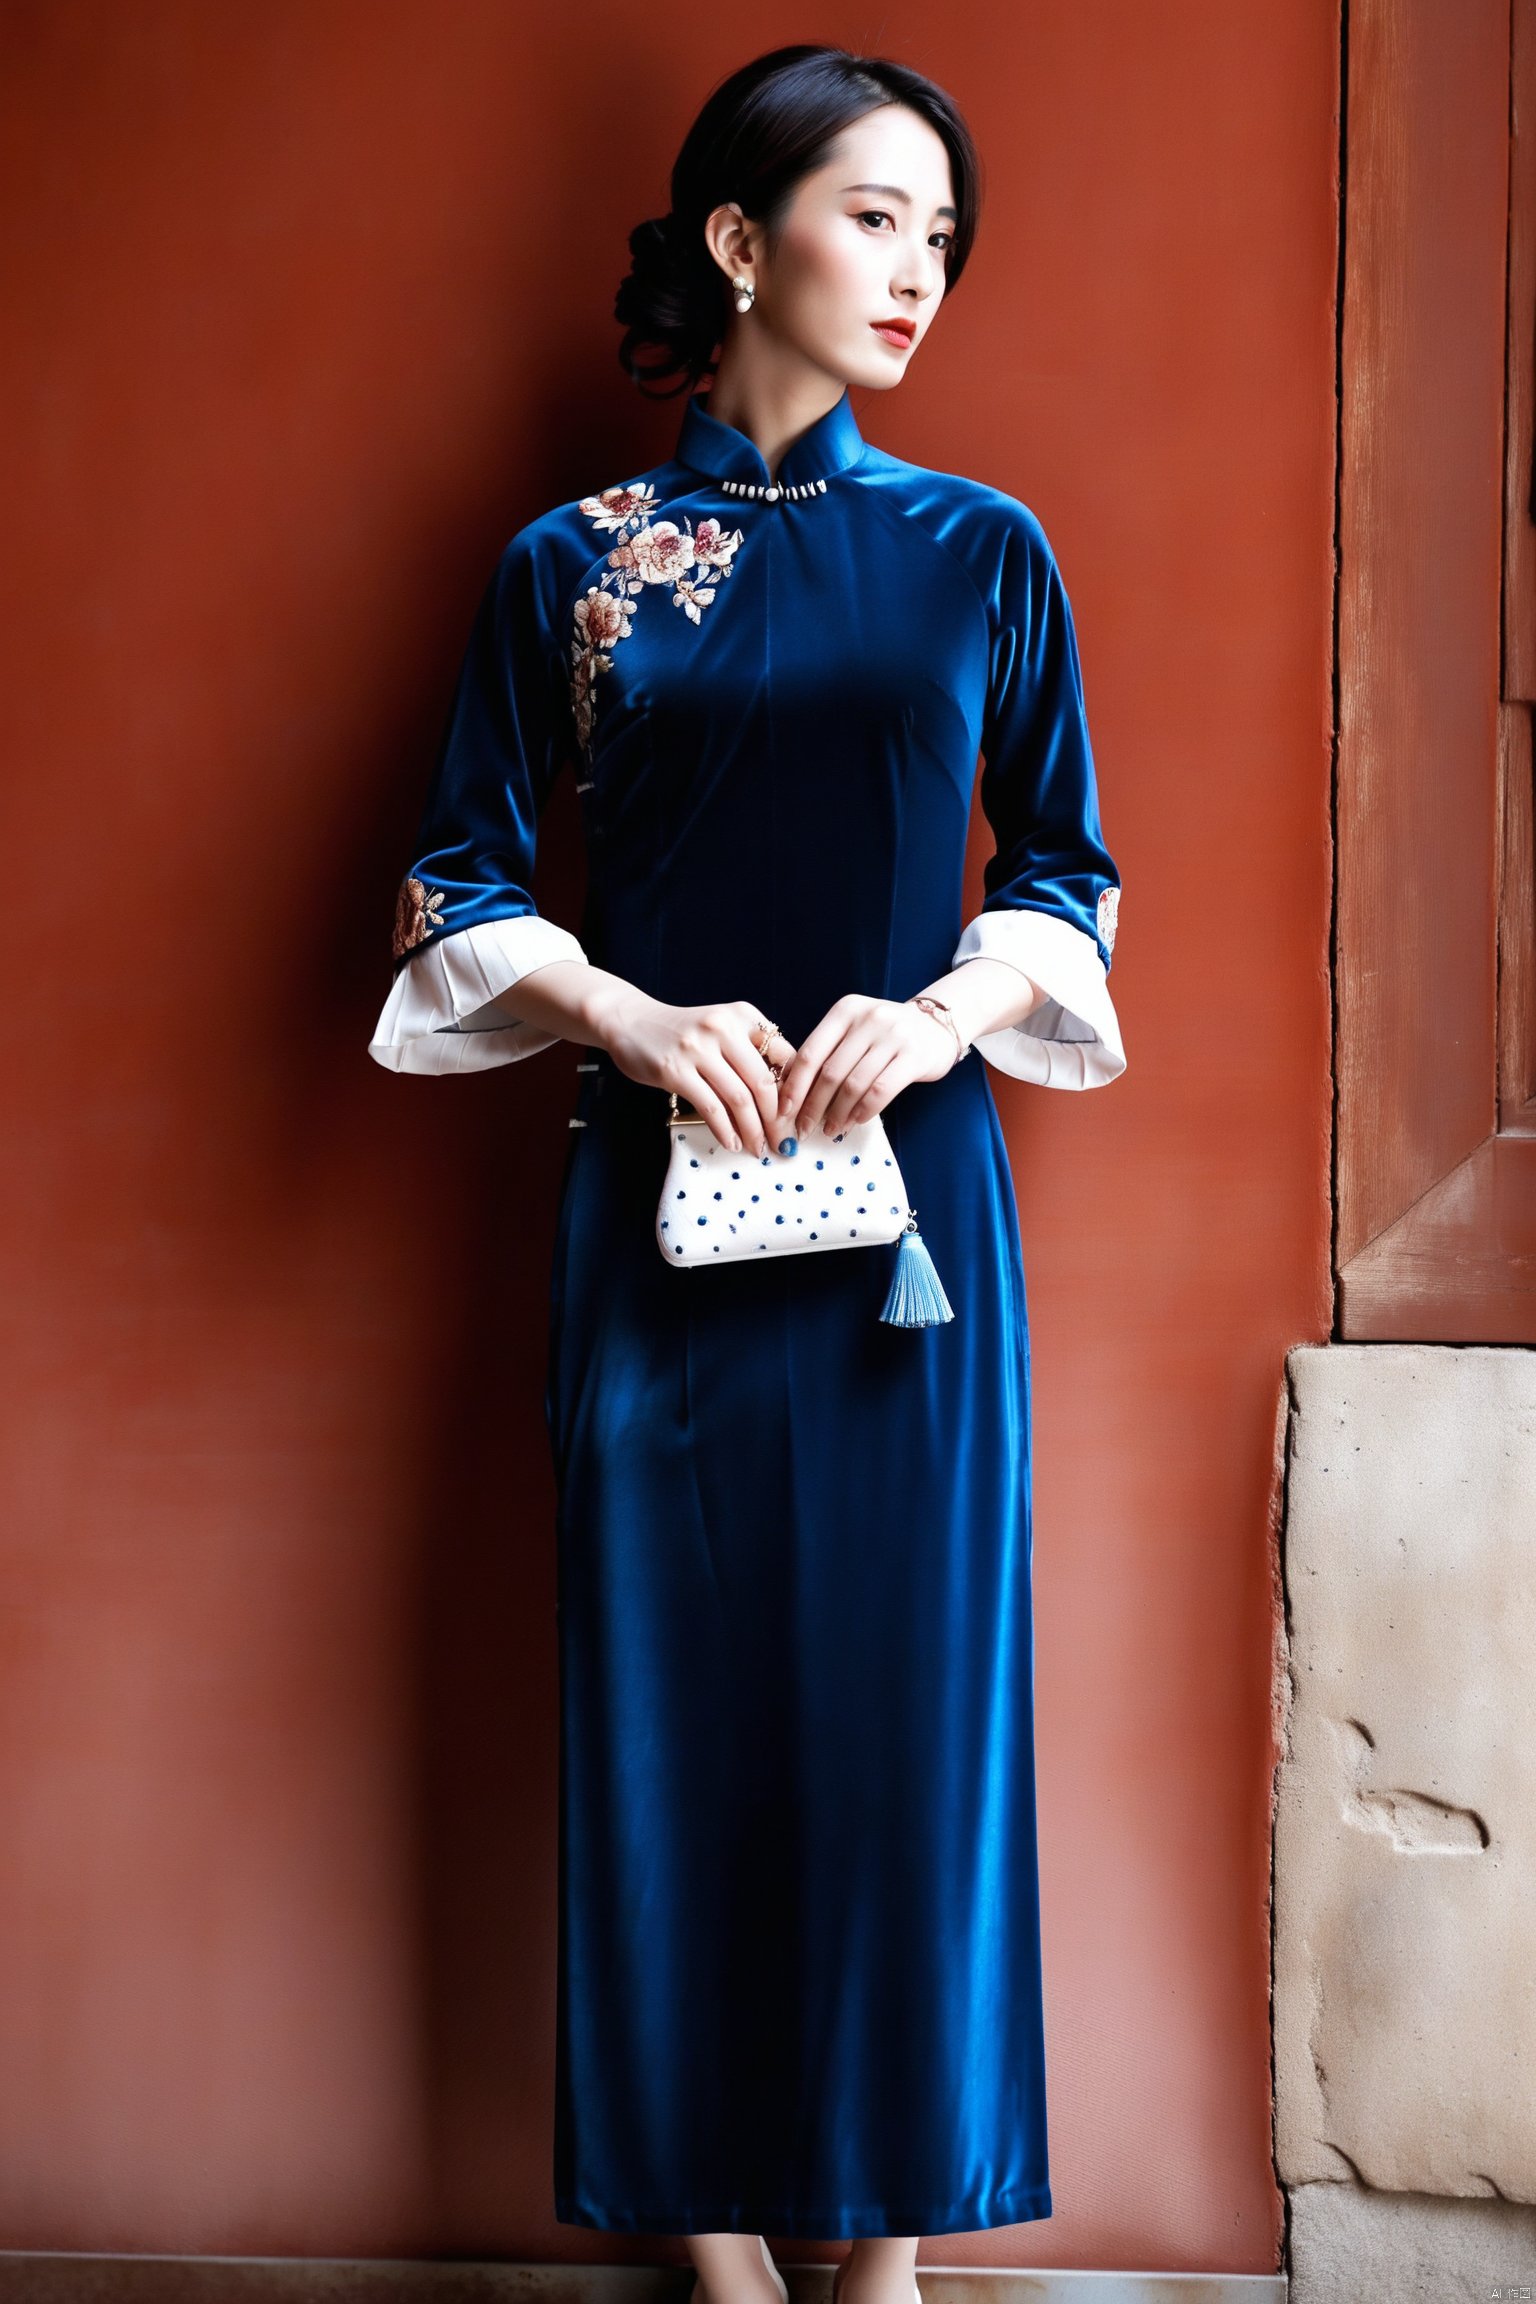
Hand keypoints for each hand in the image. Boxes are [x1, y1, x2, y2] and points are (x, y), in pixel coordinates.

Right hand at [597, 987, 795, 1155]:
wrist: (631, 1021)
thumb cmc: (684, 1032)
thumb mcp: (722, 1028)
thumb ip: (750, 1052)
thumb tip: (784, 1099)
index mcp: (743, 1015)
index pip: (784, 1056)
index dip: (795, 1092)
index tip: (797, 1117)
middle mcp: (723, 1027)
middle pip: (763, 1082)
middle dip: (776, 1119)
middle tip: (782, 1142)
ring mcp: (697, 1048)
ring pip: (739, 1098)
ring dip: (753, 1130)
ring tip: (758, 1148)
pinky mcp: (675, 1070)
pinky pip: (711, 1107)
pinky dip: (726, 1130)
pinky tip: (733, 1143)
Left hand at [775, 993, 958, 1141]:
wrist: (936, 1025)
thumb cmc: (885, 1035)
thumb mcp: (854, 1031)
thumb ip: (829, 1053)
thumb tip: (794, 1094)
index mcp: (845, 1011)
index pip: (810, 1053)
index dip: (794, 1086)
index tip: (784, 1111)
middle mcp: (868, 1018)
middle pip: (830, 1072)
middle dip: (813, 1106)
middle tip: (804, 1128)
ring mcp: (893, 1036)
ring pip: (854, 1085)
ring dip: (838, 1113)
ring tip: (831, 1130)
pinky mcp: (913, 1056)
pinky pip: (881, 1090)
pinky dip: (864, 1111)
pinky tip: (856, 1121)